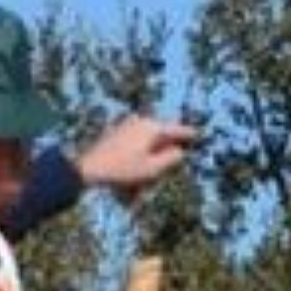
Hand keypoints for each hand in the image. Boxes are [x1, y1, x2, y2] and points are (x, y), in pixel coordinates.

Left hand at [76, 115, 200, 199]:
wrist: (89, 168)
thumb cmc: (123, 170)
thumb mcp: (153, 169)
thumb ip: (171, 158)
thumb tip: (179, 151)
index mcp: (152, 127)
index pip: (177, 130)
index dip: (189, 134)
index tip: (200, 134)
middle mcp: (140, 121)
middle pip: (162, 131)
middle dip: (170, 142)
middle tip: (180, 151)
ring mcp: (127, 124)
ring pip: (149, 135)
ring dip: (155, 148)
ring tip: (156, 164)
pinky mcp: (117, 131)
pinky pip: (138, 137)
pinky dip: (143, 147)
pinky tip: (140, 161)